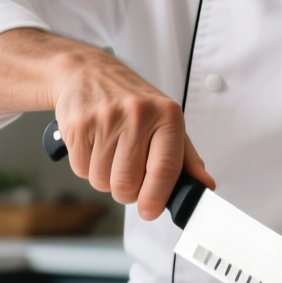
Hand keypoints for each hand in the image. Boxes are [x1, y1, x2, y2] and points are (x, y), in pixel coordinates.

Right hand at [50, 48, 213, 220]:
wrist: (88, 72)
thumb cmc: (131, 100)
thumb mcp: (166, 121)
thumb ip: (186, 157)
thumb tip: (203, 185)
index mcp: (166, 115)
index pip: (165, 168)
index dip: (156, 198)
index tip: (151, 210)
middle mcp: (137, 114)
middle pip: (128, 183)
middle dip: (127, 192)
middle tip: (129, 177)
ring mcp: (105, 119)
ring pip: (102, 181)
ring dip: (106, 179)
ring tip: (111, 154)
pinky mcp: (78, 125)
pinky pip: (81, 170)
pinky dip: (87, 167)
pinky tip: (94, 146)